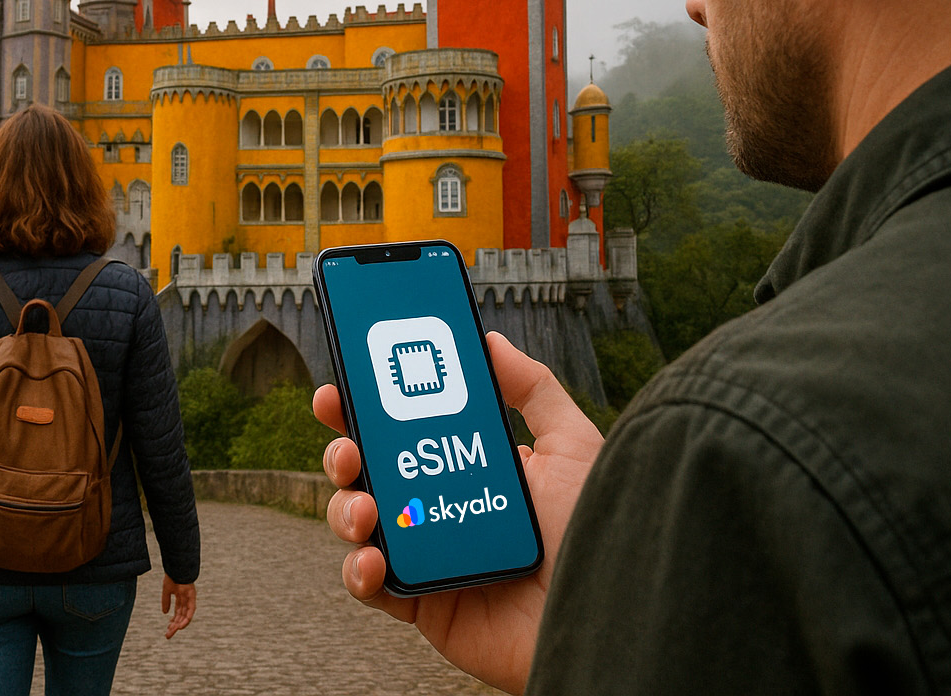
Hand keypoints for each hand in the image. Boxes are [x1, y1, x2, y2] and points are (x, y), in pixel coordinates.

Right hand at [161, 576, 195, 638]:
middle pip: (181, 616)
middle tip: (168, 635)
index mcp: (181, 597)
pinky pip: (191, 610)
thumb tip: (164, 613)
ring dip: (179, 624)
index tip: (168, 630)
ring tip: (173, 632)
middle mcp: (186, 599)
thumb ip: (166, 601)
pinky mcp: (192, 597)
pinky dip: (186, 618)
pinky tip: (180, 625)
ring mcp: (190, 598)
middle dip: (174, 626)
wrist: (177, 566)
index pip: (178, 613)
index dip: (173, 622)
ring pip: (185, 615)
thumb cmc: (172, 575)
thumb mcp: (167, 590)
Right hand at [314, 331, 603, 693]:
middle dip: (343, 451)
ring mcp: (427, 554)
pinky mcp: (422, 603)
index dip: (365, 408)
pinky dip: (358, 571)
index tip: (342, 387)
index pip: (404, 429)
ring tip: (365, 508)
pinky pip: (370, 587)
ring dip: (345, 507)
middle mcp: (438, 506)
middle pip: (369, 471)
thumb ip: (533, 388)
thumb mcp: (572, 445)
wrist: (608, 613)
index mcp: (466, 465)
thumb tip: (489, 339)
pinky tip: (372, 558)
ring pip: (358, 522)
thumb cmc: (597, 531)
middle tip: (347, 445)